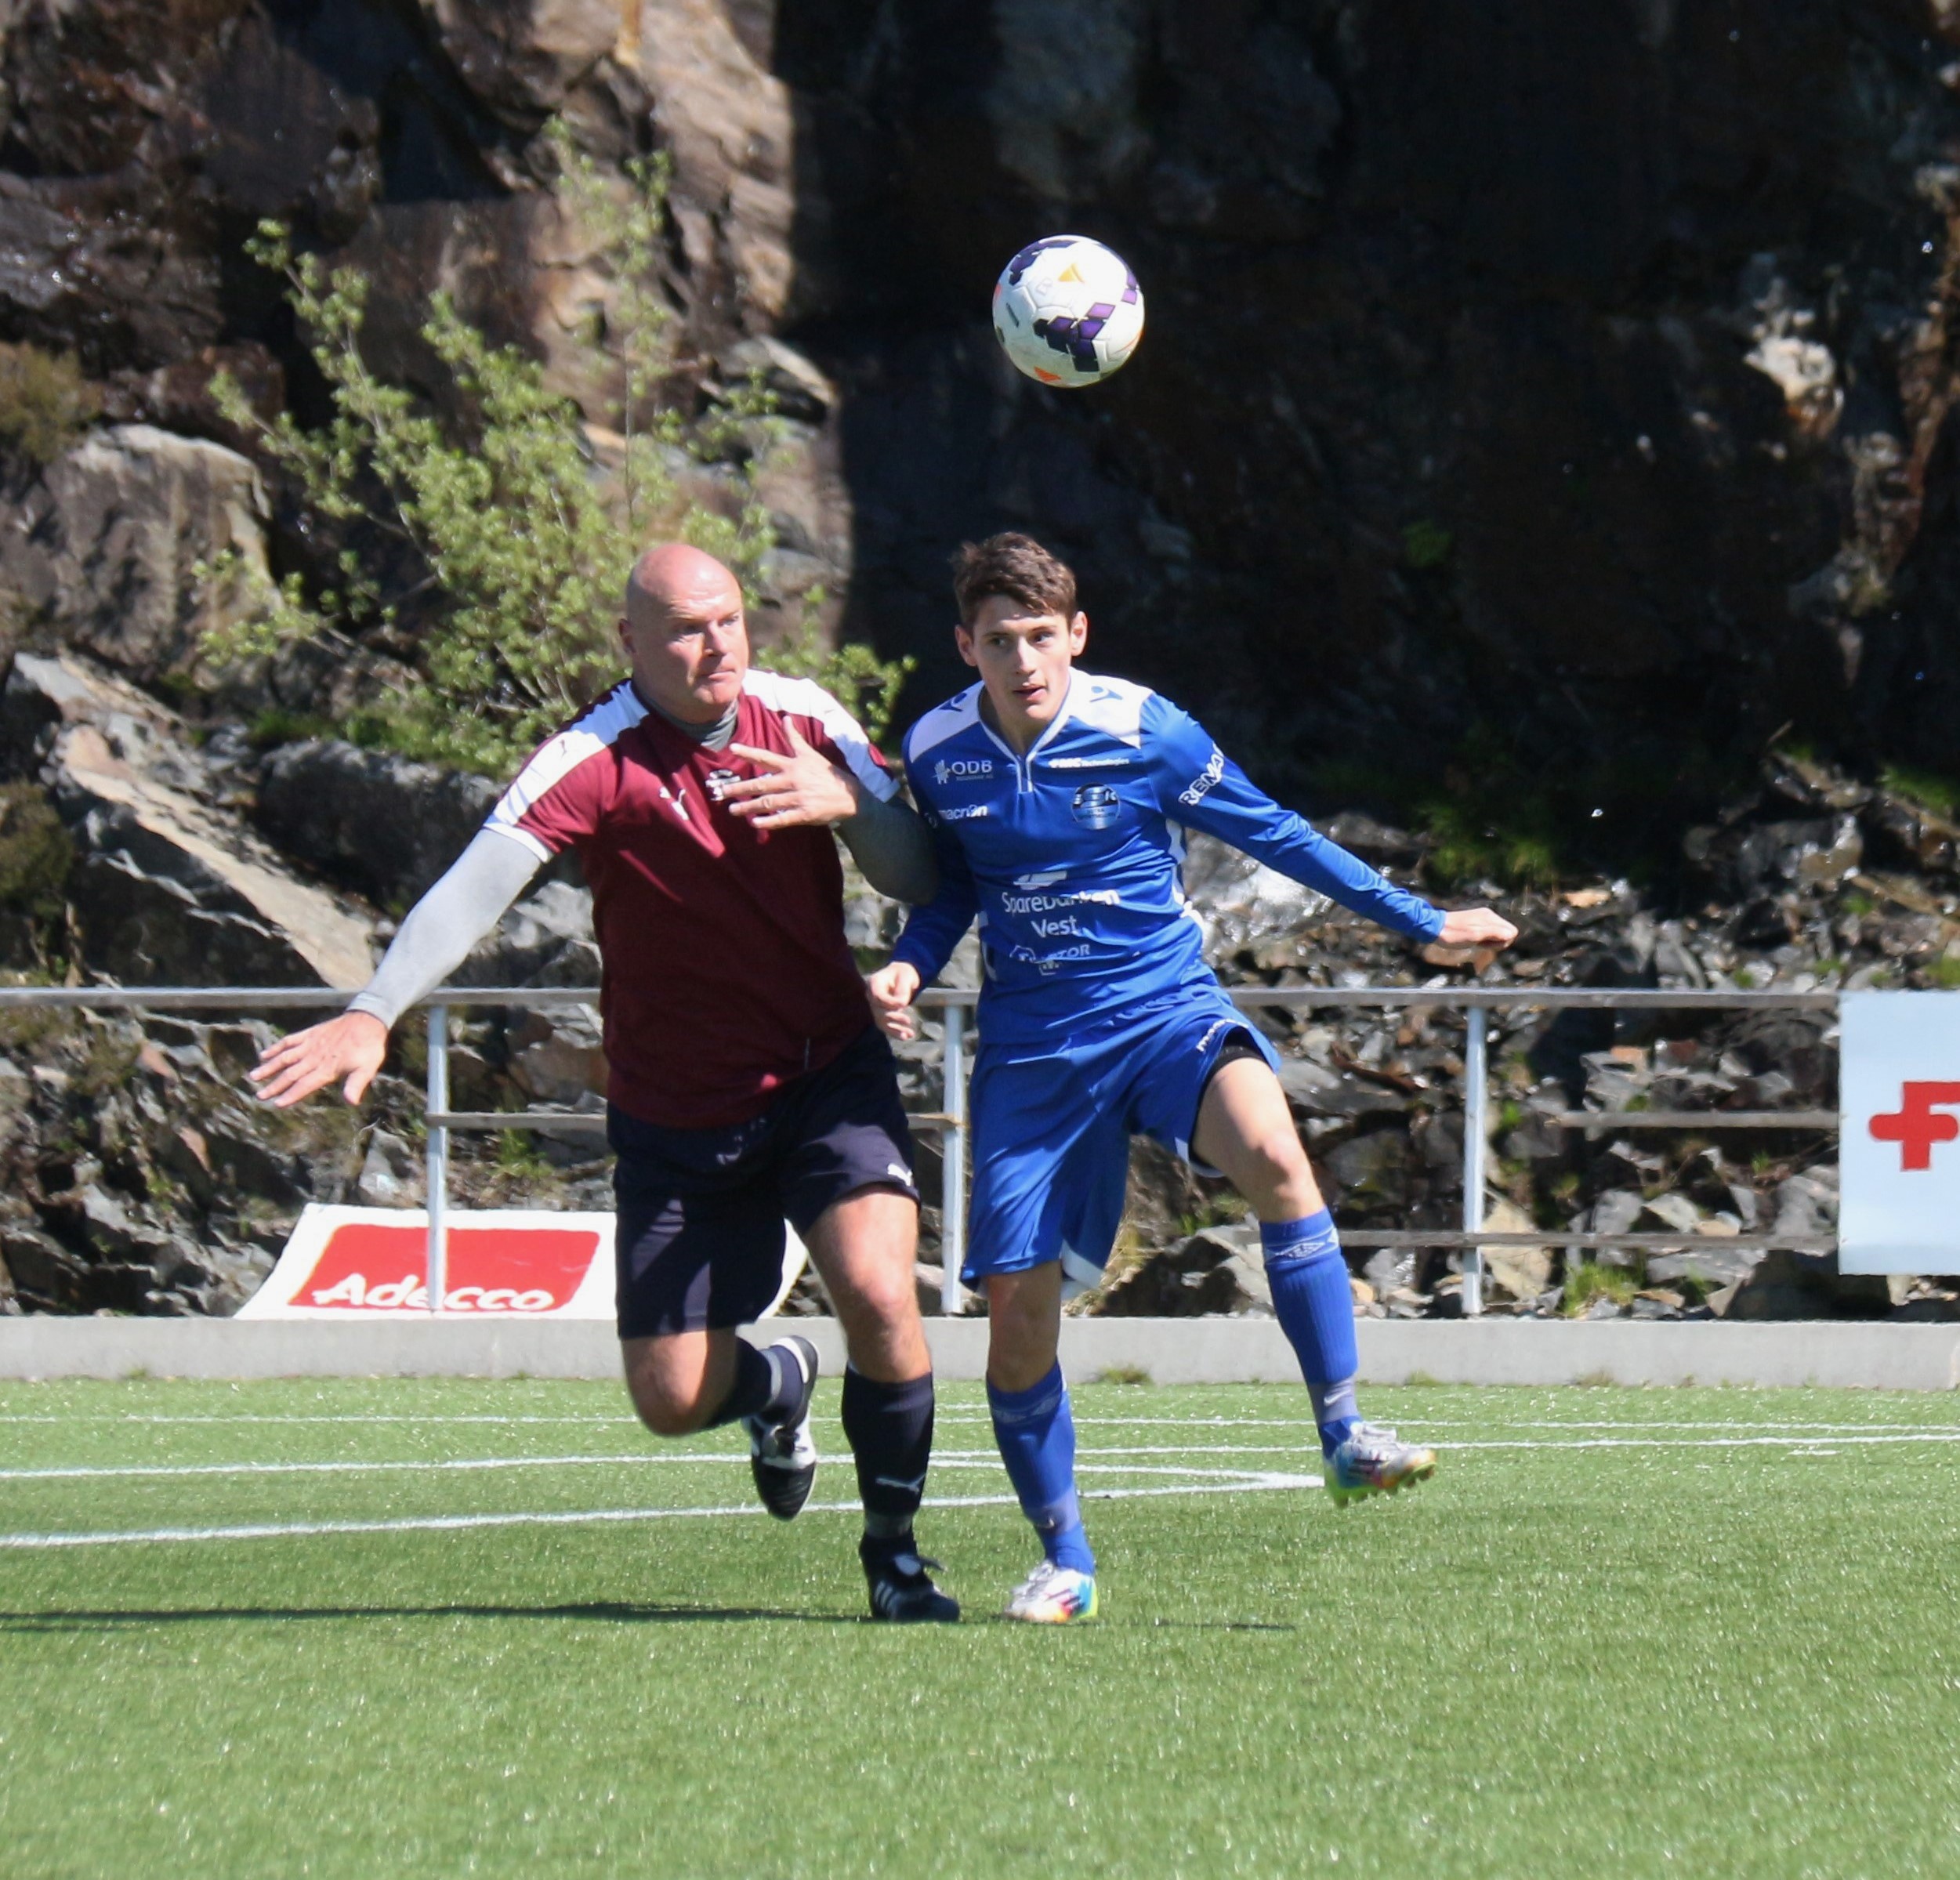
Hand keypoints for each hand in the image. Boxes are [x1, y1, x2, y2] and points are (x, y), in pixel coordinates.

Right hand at [248, 1011, 389, 1108]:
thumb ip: (356, 1084)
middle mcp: (315, 1057)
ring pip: (285, 1057)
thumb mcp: (367, 1068)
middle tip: (259, 1095)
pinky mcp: (310, 1033)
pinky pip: (289, 1041)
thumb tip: (351, 1101)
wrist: (368, 1020)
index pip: (305, 1085)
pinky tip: (264, 1054)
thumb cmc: (369, 1047)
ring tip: (254, 1076)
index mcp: (327, 1068)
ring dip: (269, 1067)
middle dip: (275, 1086)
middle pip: (291, 1074)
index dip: (291, 1095)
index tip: (277, 1103)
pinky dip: (276, 1047)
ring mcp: (310, 1044)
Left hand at [723, 727, 859, 827]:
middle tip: (722, 791)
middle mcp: (793, 780)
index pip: (767, 756)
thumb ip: (794, 738)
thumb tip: (785, 718)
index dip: (749, 752)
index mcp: (793, 765)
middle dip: (740, 787)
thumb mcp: (811, 753)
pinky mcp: (804, 813)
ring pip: (769, 802)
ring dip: (749, 806)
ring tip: (733, 810)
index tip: (732, 748)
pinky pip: (783, 818)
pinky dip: (769, 821)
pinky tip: (755, 823)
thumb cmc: (826, 773)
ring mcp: (798, 797)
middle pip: (761, 783)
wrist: (848, 795)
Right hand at [865, 961, 921, 1040]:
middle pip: (877, 1011)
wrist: (903, 976)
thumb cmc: (904, 973)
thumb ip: (903, 989)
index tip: (903, 1004)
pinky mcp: (882, 1015)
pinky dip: (896, 1032)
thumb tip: (901, 1004)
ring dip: (894, 1030)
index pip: (877, 996)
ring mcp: (875, 1007)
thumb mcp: (906, 976)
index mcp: (874, 983)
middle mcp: (871, 996)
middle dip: (892, 1017)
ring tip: (907, 1035)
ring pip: (881, 1022)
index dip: (889, 1003)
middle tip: (908, 1020)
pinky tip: (907, 1036)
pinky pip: (887, 1026)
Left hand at [1437, 908, 1518, 948]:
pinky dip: (1483, 939)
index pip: (1512, 932)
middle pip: (1506, 932)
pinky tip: (1471, 940)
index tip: (1486, 944)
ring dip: (1489, 941)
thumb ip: (1495, 933)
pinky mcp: (1476, 921)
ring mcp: (1482, 917)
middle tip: (1479, 943)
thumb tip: (1512, 934)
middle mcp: (1489, 915)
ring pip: (1497, 933)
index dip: (1502, 942)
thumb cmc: (1455, 934)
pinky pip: (1488, 932)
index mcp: (1491, 917)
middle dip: (1496, 942)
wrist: (1434, 927)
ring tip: (1474, 941)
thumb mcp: (1475, 936)